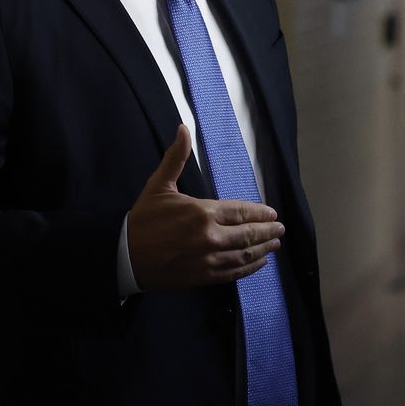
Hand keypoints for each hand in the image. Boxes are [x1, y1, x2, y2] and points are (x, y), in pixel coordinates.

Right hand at [127, 125, 284, 289]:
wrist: (124, 256)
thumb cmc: (143, 220)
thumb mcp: (158, 185)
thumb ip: (176, 158)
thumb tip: (183, 128)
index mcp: (203, 212)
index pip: (241, 212)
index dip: (259, 213)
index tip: (272, 213)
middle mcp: (210, 236)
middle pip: (249, 234)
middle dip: (267, 231)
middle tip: (279, 229)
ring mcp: (209, 258)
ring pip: (245, 254)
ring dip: (263, 249)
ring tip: (274, 244)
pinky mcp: (204, 276)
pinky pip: (234, 272)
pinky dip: (249, 268)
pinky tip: (259, 263)